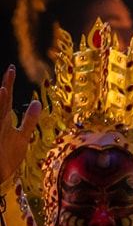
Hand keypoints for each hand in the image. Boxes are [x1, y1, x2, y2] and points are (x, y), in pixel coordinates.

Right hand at [0, 66, 39, 182]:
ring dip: (0, 103)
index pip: (6, 98)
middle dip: (5, 88)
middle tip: (10, 70)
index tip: (12, 68)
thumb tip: (36, 102)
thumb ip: (29, 120)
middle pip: (2, 103)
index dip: (8, 83)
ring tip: (3, 89)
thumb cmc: (6, 156)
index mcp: (3, 120)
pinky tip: (1, 113)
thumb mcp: (22, 136)